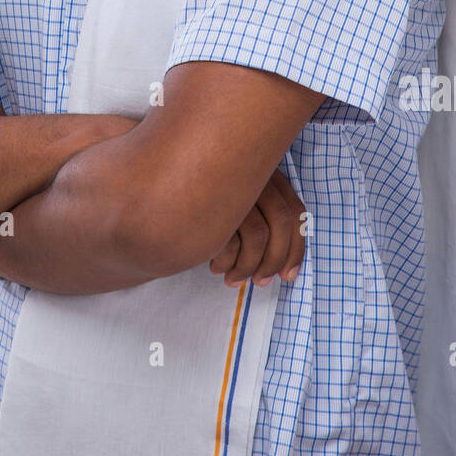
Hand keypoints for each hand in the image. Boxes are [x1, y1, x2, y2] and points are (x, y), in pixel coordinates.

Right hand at [208, 168, 306, 289]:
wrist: (158, 188)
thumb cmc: (202, 201)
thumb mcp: (236, 201)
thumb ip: (259, 214)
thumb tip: (284, 259)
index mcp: (264, 171)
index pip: (296, 210)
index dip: (297, 248)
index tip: (289, 276)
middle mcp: (251, 172)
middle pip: (281, 220)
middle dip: (275, 259)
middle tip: (262, 283)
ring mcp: (231, 184)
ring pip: (258, 235)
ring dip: (248, 267)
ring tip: (233, 281)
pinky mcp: (207, 200)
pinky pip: (229, 240)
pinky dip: (225, 262)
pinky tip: (214, 269)